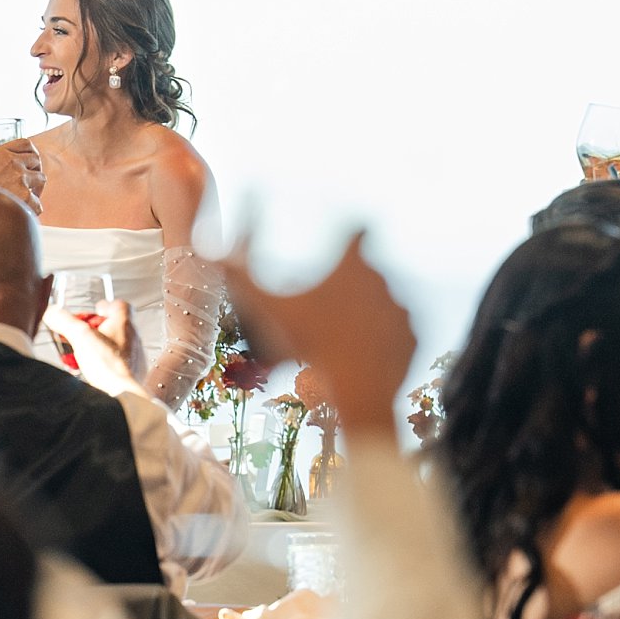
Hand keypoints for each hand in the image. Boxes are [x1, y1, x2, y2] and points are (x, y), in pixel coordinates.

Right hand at [43, 300, 141, 390]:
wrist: (124, 393)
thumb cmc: (110, 366)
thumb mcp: (80, 337)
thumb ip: (65, 322)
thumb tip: (52, 313)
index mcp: (123, 324)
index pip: (119, 305)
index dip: (105, 306)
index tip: (95, 309)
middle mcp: (132, 338)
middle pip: (114, 326)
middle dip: (96, 330)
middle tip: (83, 334)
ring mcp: (133, 356)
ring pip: (114, 345)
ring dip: (98, 347)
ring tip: (83, 355)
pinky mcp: (131, 373)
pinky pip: (116, 363)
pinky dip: (103, 364)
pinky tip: (91, 371)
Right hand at [216, 230, 415, 435]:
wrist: (359, 389)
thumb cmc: (311, 345)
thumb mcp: (264, 308)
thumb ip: (236, 274)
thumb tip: (207, 246)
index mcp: (352, 265)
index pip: (359, 228)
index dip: (351, 230)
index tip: (348, 233)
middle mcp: (383, 279)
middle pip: (368, 270)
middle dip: (350, 282)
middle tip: (327, 305)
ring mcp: (402, 308)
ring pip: (383, 300)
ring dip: (367, 311)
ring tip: (344, 334)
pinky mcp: (412, 336)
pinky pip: (398, 329)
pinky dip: (383, 337)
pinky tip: (364, 352)